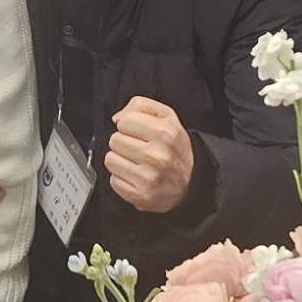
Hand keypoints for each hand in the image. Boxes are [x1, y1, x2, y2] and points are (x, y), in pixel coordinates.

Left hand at [101, 97, 195, 213]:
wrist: (191, 182)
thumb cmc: (175, 148)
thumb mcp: (167, 117)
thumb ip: (141, 106)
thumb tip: (117, 118)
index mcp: (164, 132)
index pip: (124, 122)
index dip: (129, 125)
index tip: (138, 132)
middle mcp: (156, 155)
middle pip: (115, 140)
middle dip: (124, 143)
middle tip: (138, 149)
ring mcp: (148, 177)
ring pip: (110, 160)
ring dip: (120, 161)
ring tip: (136, 162)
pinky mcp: (139, 195)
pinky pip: (113, 180)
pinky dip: (122, 178)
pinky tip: (135, 176)